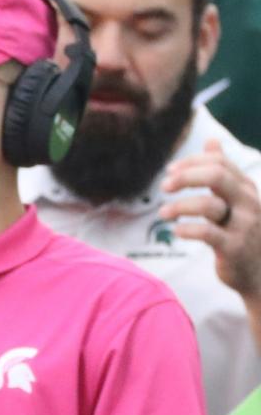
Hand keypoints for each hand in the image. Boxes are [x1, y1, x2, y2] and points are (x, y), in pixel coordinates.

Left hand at [160, 138, 260, 300]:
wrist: (260, 273)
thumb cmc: (242, 232)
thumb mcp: (237, 199)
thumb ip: (224, 171)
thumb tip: (212, 140)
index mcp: (245, 188)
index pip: (219, 163)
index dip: (191, 162)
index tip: (170, 171)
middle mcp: (247, 203)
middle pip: (216, 176)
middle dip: (185, 177)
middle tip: (164, 186)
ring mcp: (242, 225)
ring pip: (208, 205)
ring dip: (179, 206)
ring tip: (163, 213)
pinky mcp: (233, 248)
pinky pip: (207, 233)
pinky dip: (187, 229)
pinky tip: (177, 230)